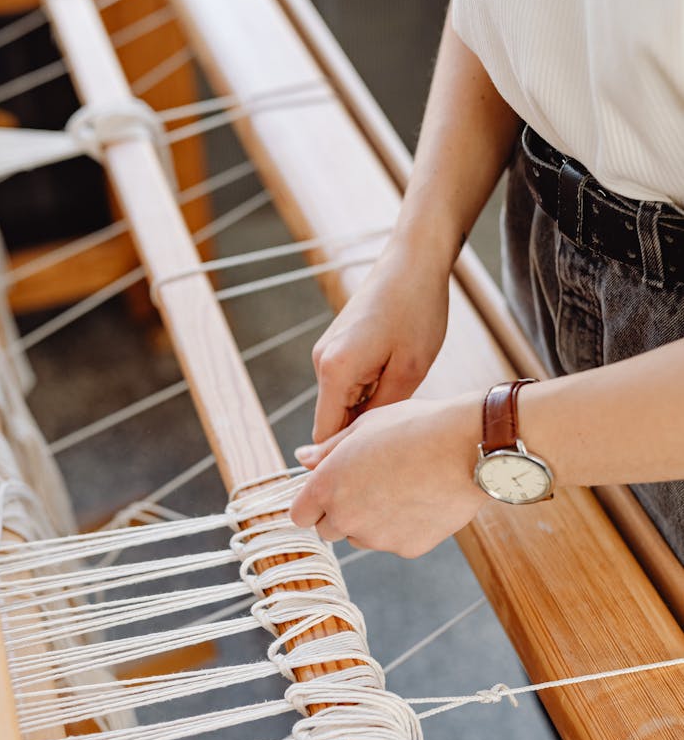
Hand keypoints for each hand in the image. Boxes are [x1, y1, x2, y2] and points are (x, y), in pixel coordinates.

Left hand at [291, 395, 484, 557]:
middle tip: (370, 485)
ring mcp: (377, 537)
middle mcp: (346, 517)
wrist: (467, 447)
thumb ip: (328, 449)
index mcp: (328, 485)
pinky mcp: (407, 548)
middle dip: (341, 513)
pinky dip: (404, 527)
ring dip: (371, 522)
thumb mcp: (364, 427)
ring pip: (362, 537)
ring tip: (401, 488)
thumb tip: (303, 457)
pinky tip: (422, 500)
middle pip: (328, 531)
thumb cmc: (414, 428)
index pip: (300, 515)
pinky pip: (396, 542)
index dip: (312, 503)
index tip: (329, 492)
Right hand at [310, 243, 449, 442]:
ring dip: (369, 410)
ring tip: (406, 401)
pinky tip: (398, 378)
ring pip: (342, 402)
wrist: (413, 261)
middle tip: (399, 440)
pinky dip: (369, 390)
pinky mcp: (337, 345)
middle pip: (332, 421)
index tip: (372, 478)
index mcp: (335, 371)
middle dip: (361, 435)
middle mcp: (321, 362)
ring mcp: (327, 352)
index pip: (325, 436)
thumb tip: (365, 445)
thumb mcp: (410, 371)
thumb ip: (382, 412)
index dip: (344, 461)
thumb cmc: (417, 311)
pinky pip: (347, 383)